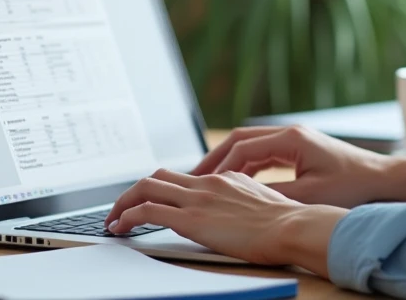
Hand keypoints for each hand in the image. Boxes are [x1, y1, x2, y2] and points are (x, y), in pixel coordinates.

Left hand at [103, 168, 344, 275]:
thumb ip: (246, 202)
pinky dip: (127, 217)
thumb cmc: (288, 223)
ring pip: (146, 188)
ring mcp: (198, 198)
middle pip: (160, 176)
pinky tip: (120, 229)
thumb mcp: (265, 204)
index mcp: (227, 179)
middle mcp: (208, 183)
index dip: (165, 189)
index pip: (187, 178)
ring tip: (113, 220)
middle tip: (123, 207)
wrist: (292, 226)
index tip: (156, 202)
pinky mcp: (191, 218)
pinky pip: (147, 211)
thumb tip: (240, 213)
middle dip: (136, 190)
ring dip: (123, 203)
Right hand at [192, 125, 391, 207]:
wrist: (384, 180)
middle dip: (216, 158)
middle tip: (193, 177)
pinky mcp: (301, 149)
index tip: (201, 184)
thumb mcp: (310, 196)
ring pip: (252, 145)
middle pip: (241, 139)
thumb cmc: (353, 186)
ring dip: (230, 161)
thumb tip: (242, 200)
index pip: (242, 147)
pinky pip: (265, 153)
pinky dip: (247, 165)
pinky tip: (237, 182)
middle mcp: (291, 133)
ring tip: (209, 180)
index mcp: (290, 139)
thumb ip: (274, 196)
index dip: (218, 167)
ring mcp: (296, 139)